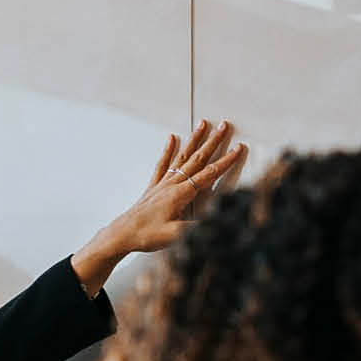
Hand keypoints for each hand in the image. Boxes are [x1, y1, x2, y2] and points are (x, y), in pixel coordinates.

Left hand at [70, 120, 247, 294]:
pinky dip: (168, 150)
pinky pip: (162, 165)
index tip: (239, 148)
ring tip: (203, 123)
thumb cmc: (146, 235)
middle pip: (197, 158)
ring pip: (182, 157)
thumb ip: (196, 229)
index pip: (209, 174)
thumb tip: (217, 222)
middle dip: (213, 141)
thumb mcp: (175, 236)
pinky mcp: (153, 187)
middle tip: (224, 125)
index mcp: (181, 194)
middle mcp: (172, 184)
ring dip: (194, 140)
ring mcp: (162, 184)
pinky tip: (171, 138)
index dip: (226, 161)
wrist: (121, 235)